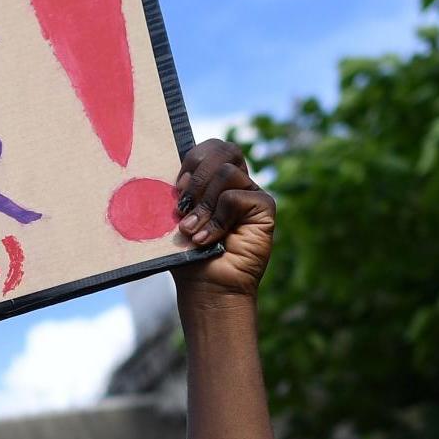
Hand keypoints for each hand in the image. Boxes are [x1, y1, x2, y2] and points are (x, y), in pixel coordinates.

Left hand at [173, 140, 273, 299]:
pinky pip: (236, 197)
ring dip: (203, 204)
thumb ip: (179, 192)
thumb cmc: (188, 256)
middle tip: (182, 204)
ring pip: (226, 172)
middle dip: (197, 175)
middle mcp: (235, 183)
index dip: (192, 161)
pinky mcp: (264, 208)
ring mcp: (251, 194)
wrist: (206, 289)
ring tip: (192, 231)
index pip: (209, 149)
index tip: (176, 189)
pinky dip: (217, 219)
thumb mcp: (175, 218)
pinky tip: (209, 240)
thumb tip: (174, 174)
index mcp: (213, 181)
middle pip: (223, 149)